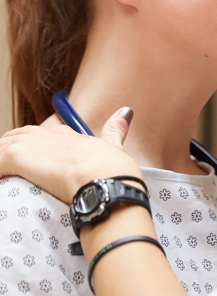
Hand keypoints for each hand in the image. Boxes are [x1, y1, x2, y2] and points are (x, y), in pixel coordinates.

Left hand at [0, 108, 141, 202]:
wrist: (104, 180)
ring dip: (1, 162)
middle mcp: (49, 135)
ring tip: (4, 178)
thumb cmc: (112, 170)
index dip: (30, 148)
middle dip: (7, 152)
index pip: (38, 136)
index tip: (27, 161)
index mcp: (68, 135)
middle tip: (8, 171)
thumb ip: (115, 130)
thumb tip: (125, 112)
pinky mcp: (19, 156)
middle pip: (16, 137)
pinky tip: (1, 183)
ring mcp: (32, 144)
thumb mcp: (114, 147)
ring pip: (3, 148)